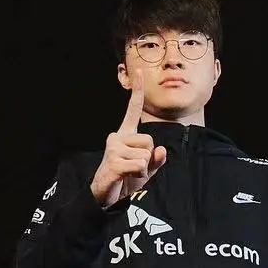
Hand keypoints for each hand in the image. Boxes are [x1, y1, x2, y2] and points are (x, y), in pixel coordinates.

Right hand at [88, 81, 167, 206]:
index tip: (139, 70)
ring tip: (128, 174)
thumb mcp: (146, 169)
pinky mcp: (113, 161)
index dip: (137, 91)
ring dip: (142, 169)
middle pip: (149, 141)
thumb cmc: (125, 180)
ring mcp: (113, 148)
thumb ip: (156, 159)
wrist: (106, 196)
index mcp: (125, 135)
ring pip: (146, 155)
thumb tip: (161, 150)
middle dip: (148, 158)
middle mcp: (117, 136)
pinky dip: (138, 175)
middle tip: (133, 168)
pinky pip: (140, 165)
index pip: (133, 110)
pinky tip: (125, 177)